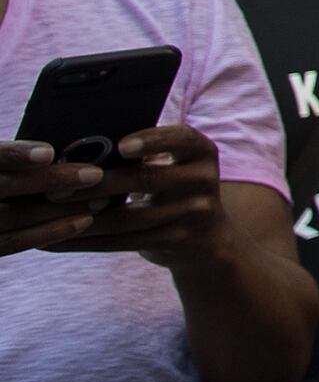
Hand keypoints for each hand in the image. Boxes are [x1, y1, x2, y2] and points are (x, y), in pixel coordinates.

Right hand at [0, 138, 110, 254]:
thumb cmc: (6, 173)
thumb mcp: (4, 162)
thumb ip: (19, 154)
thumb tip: (65, 145)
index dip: (16, 155)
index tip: (49, 152)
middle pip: (5, 186)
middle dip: (50, 181)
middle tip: (95, 175)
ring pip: (14, 216)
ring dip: (59, 209)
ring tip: (101, 201)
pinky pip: (13, 242)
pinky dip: (48, 232)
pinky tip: (83, 223)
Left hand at [28, 128, 228, 263]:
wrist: (206, 236)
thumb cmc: (172, 189)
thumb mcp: (172, 166)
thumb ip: (142, 157)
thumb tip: (80, 152)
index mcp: (201, 152)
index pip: (182, 139)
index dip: (152, 140)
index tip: (120, 146)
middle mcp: (204, 181)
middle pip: (146, 180)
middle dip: (98, 184)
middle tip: (56, 187)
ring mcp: (194, 213)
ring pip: (130, 217)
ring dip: (85, 217)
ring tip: (50, 215)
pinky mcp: (176, 241)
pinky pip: (124, 242)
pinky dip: (88, 242)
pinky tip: (59, 240)